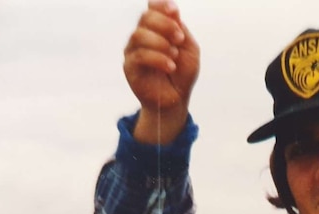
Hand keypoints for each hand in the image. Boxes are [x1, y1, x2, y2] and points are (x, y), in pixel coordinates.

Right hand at [124, 0, 199, 143]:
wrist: (176, 99)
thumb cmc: (182, 74)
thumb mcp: (189, 50)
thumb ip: (181, 30)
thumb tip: (173, 11)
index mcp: (157, 29)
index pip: (152, 8)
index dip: (161, 5)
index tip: (174, 11)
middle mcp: (142, 36)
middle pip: (145, 17)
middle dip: (165, 25)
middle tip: (180, 39)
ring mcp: (133, 50)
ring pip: (139, 35)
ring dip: (161, 43)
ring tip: (174, 55)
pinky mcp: (129, 67)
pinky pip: (139, 56)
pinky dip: (158, 59)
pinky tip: (170, 66)